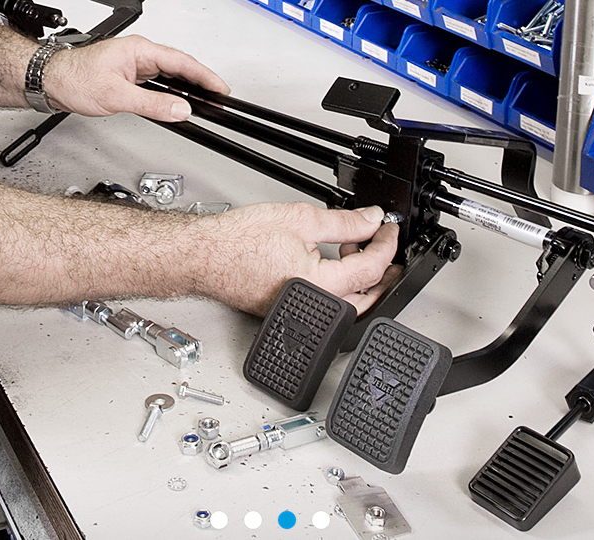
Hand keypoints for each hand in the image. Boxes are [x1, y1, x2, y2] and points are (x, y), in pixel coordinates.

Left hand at [44, 35, 229, 120]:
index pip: (182, 62)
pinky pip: (160, 82)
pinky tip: (178, 101)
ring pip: (171, 75)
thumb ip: (153, 104)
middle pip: (180, 67)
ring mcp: (136, 64)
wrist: (51, 81)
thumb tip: (180, 109)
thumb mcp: (117, 96)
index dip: (205, 76)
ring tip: (205, 101)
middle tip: (219, 97)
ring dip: (188, 87)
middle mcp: (140, 54)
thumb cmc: (75, 80)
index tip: (221, 89)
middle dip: (201, 81)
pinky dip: (173, 92)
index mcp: (140, 50)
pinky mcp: (131, 76)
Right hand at [191, 202, 399, 316]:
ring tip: (353, 248)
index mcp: (323, 285)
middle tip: (384, 247)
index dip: (387, 244)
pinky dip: (336, 283)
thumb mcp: (302, 219)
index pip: (372, 268)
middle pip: (367, 296)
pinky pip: (324, 301)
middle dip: (382, 270)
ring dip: (360, 278)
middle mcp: (314, 305)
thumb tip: (371, 220)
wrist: (204, 256)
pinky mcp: (287, 310)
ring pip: (347, 302)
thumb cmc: (238, 242)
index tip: (389, 229)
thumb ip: (345, 222)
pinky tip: (328, 261)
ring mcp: (300, 311)